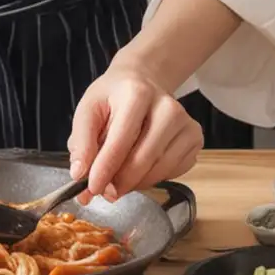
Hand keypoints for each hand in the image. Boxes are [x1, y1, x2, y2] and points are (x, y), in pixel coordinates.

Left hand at [68, 51, 202, 202]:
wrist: (143, 82)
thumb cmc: (113, 98)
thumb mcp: (89, 110)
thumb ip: (81, 142)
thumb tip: (79, 174)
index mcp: (137, 93)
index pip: (120, 141)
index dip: (104, 169)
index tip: (91, 189)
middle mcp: (167, 107)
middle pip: (143, 159)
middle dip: (119, 182)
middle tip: (104, 192)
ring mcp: (186, 123)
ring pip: (159, 170)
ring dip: (135, 183)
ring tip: (118, 179)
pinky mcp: (195, 137)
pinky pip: (173, 172)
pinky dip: (152, 178)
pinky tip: (140, 168)